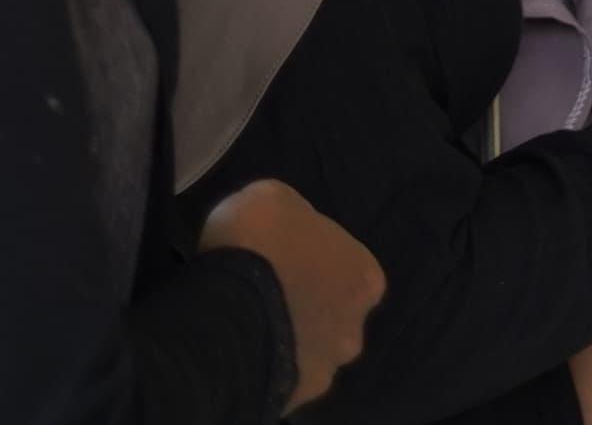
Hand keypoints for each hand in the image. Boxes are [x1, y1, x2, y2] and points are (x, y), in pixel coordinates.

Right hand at [200, 178, 384, 412]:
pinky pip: (278, 376)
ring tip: (249, 323)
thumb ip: (293, 218)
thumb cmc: (258, 241)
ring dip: (286, 338)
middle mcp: (355, 328)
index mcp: (366, 278)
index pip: (350, 271)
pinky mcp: (290, 395)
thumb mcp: (273, 197)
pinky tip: (240, 348)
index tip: (286, 260)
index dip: (317, 263)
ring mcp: (324, 367)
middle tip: (267, 293)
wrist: (226, 307)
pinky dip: (263, 362)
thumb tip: (287, 231)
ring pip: (307, 351)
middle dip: (306, 306)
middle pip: (332, 316)